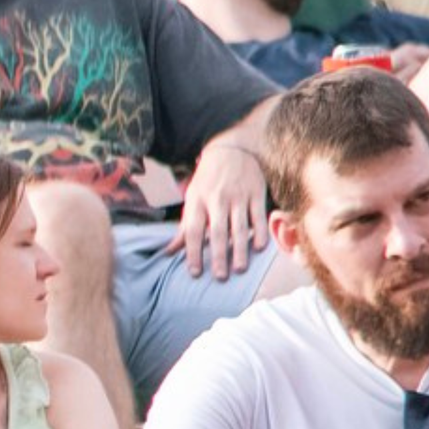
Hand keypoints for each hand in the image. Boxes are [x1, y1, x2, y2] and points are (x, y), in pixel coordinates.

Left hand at [172, 136, 269, 279]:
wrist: (230, 150)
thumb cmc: (207, 181)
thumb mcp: (192, 199)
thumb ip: (185, 227)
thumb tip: (169, 252)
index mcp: (198, 202)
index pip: (193, 231)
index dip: (193, 253)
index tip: (194, 272)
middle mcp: (217, 200)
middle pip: (218, 232)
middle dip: (219, 256)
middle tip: (220, 278)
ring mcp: (238, 196)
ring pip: (240, 227)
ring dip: (240, 250)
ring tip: (240, 269)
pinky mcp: (256, 193)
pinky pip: (258, 216)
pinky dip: (260, 232)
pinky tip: (259, 248)